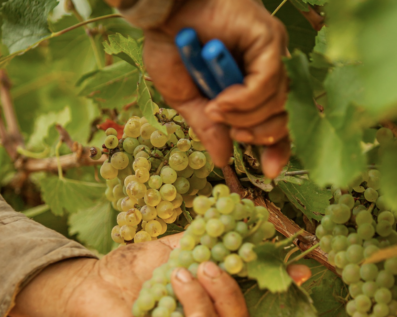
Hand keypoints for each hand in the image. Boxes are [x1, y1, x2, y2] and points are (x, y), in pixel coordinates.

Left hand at [8, 234, 250, 316]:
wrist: (88, 282)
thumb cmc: (129, 269)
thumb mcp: (166, 250)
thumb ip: (193, 242)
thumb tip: (221, 223)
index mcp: (205, 307)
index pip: (238, 304)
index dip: (240, 282)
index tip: (229, 254)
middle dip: (226, 293)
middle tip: (204, 266)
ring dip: (200, 301)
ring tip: (177, 274)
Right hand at [143, 0, 289, 177]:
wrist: (162, 15)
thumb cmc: (173, 52)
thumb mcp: (186, 101)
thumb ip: (208, 129)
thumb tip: (223, 159)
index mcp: (249, 90)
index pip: (276, 124)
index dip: (277, 149)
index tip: (268, 171)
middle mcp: (266, 73)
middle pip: (285, 117)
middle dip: (258, 135)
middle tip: (232, 131)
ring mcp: (271, 54)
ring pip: (278, 102)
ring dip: (245, 115)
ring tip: (215, 108)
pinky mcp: (268, 38)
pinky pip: (268, 81)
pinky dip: (244, 99)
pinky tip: (221, 99)